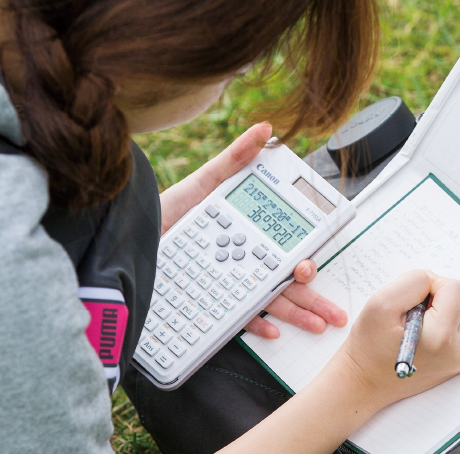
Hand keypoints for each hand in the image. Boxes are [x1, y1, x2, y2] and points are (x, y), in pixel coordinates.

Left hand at [158, 123, 346, 336]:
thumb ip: (234, 159)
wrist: (127, 239)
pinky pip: (240, 317)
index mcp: (248, 236)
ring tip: (317, 325)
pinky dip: (257, 324)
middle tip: (332, 312)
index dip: (303, 260)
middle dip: (313, 297)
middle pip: (285, 281)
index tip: (308, 266)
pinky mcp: (211, 302)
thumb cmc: (166, 212)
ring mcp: (230, 283)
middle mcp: (243, 261)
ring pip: (272, 301)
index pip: (284, 250)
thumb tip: (264, 129)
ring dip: (298, 315)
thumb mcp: (202, 184)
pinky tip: (272, 329)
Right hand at [331, 270, 459, 407]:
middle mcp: (458, 351)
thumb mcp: (381, 304)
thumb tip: (434, 279)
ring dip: (450, 305)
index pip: (456, 288)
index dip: (432, 284)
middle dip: (444, 294)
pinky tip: (430, 327)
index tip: (412, 300)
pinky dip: (452, 319)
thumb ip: (412, 282)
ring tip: (423, 319)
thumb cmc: (368, 347)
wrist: (365, 382)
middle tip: (417, 307)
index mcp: (440, 338)